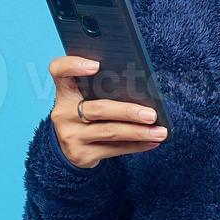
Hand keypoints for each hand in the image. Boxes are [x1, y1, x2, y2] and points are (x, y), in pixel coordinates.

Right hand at [48, 55, 167, 168]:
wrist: (71, 147)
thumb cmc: (88, 113)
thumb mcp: (88, 98)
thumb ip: (103, 89)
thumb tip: (143, 90)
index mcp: (65, 91)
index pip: (59, 71)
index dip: (74, 65)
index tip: (96, 65)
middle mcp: (63, 113)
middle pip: (98, 109)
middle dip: (128, 112)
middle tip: (152, 114)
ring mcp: (70, 136)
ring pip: (110, 132)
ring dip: (139, 132)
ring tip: (160, 132)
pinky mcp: (80, 154)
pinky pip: (114, 149)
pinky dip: (137, 145)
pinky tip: (153, 141)